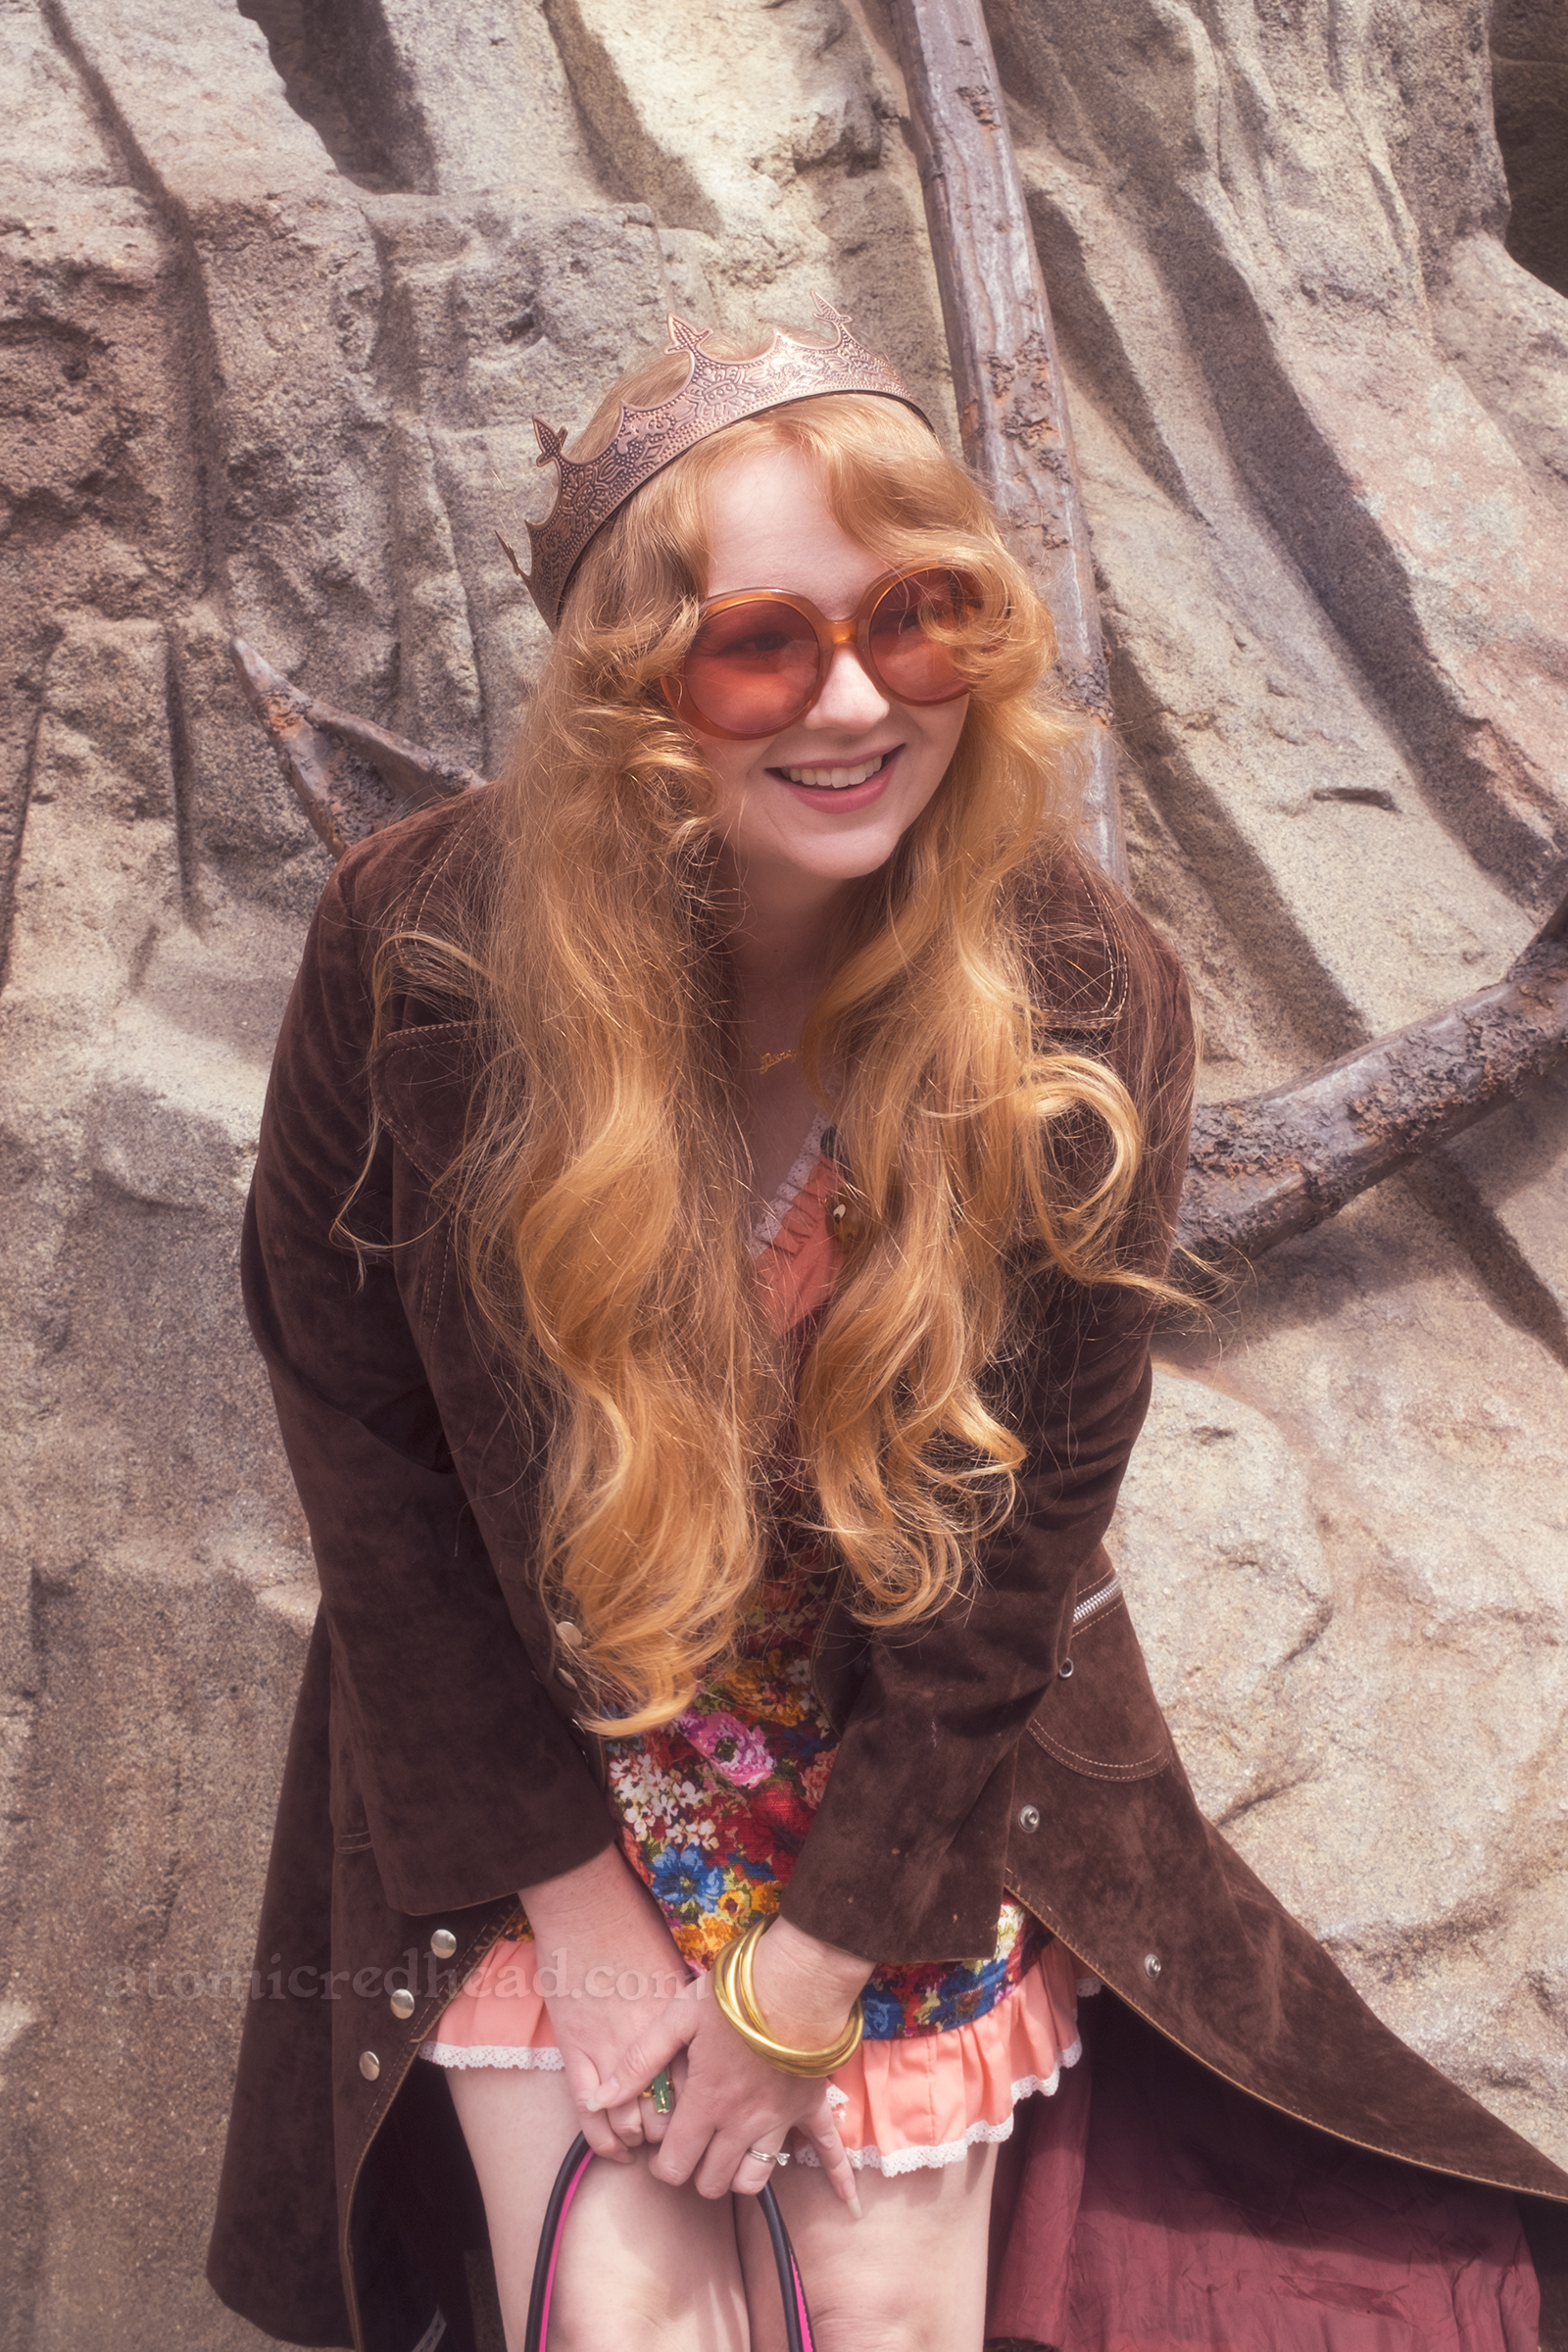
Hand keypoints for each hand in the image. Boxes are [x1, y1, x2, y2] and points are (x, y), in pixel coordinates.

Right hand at [517, 1848, 692, 2162]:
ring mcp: (610, 2055)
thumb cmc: (636, 1931)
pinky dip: (605, 2141)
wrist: (589, 1911)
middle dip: (677, 2135)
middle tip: (680, 2140)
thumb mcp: (679, 1976)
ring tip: (648, 2142)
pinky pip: (591, 2118)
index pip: (700, 2091)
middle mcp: (650, 2048)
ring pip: (632, 2124)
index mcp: (680, 2027)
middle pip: (671, 2115)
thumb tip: (715, 2044)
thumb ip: (694, 2017)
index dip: (705, 2115)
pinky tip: (618, 2150)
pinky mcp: (577, 2056)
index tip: (707, 2123)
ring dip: (641, 2140)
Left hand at [593, 1915, 871, 2213]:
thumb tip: (600, 2098)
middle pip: (713, 2181)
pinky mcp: (811, 2107)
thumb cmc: (733, 1993)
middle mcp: (741, 2123)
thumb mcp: (677, 2017)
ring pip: (755, 2178)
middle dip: (697, 2173)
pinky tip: (846, 2201)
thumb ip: (639, 2060)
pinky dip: (837, 2176)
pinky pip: (828, 2149)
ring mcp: (779, 2120)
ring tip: (729, 2155)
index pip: (677, 2165)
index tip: (662, 2150)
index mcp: (706, 2102)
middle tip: (694, 2149)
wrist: (795, 1978)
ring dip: (739, 2175)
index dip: (664, 2166)